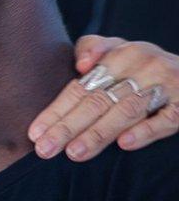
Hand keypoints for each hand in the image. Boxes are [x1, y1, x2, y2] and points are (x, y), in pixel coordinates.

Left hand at [28, 35, 178, 160]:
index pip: (81, 87)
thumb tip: (81, 65)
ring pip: (127, 111)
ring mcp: (167, 84)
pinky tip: (124, 144)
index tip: (35, 133)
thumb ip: (92, 48)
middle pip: (98, 101)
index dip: (56, 111)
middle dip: (68, 127)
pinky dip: (146, 131)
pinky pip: (167, 119)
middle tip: (45, 149)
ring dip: (99, 133)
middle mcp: (143, 66)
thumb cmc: (142, 64)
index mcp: (120, 54)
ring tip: (74, 153)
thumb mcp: (118, 48)